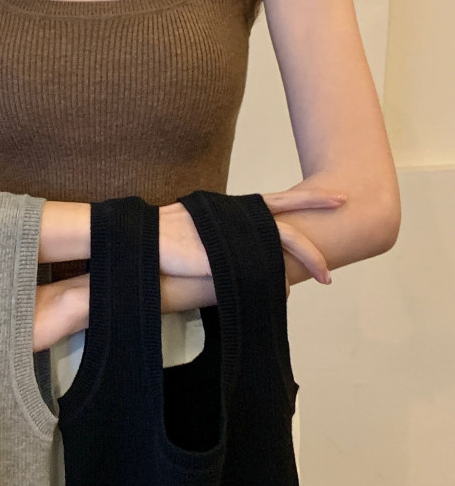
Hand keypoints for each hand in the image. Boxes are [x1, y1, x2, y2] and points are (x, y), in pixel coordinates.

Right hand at [159, 187, 346, 286]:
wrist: (142, 241)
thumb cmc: (166, 235)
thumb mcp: (200, 227)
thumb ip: (223, 232)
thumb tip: (241, 247)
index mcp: (231, 209)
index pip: (275, 199)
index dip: (305, 196)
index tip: (334, 195)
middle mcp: (235, 218)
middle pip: (287, 214)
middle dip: (317, 207)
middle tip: (345, 204)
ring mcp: (230, 237)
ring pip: (280, 242)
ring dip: (308, 258)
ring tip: (327, 275)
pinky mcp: (222, 257)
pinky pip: (260, 270)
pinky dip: (278, 281)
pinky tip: (288, 290)